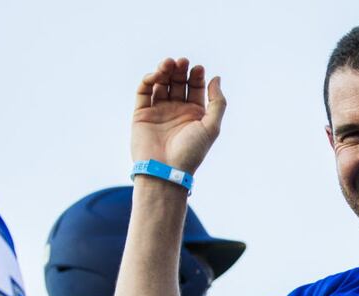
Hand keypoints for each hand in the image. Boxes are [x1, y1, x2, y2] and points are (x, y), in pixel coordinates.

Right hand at [131, 58, 225, 174]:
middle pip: (178, 82)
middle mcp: (177, 111)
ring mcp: (159, 111)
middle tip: (182, 62)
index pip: (195, 87)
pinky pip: (143, 91)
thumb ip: (217, 103)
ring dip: (164, 71)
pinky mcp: (141, 113)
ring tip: (169, 64)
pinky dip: (149, 80)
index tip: (198, 68)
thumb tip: (216, 78)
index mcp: (194, 114)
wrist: (165, 170)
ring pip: (161, 83)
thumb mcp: (211, 127)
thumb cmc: (191, 152)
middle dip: (180, 70)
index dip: (196, 76)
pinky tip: (156, 76)